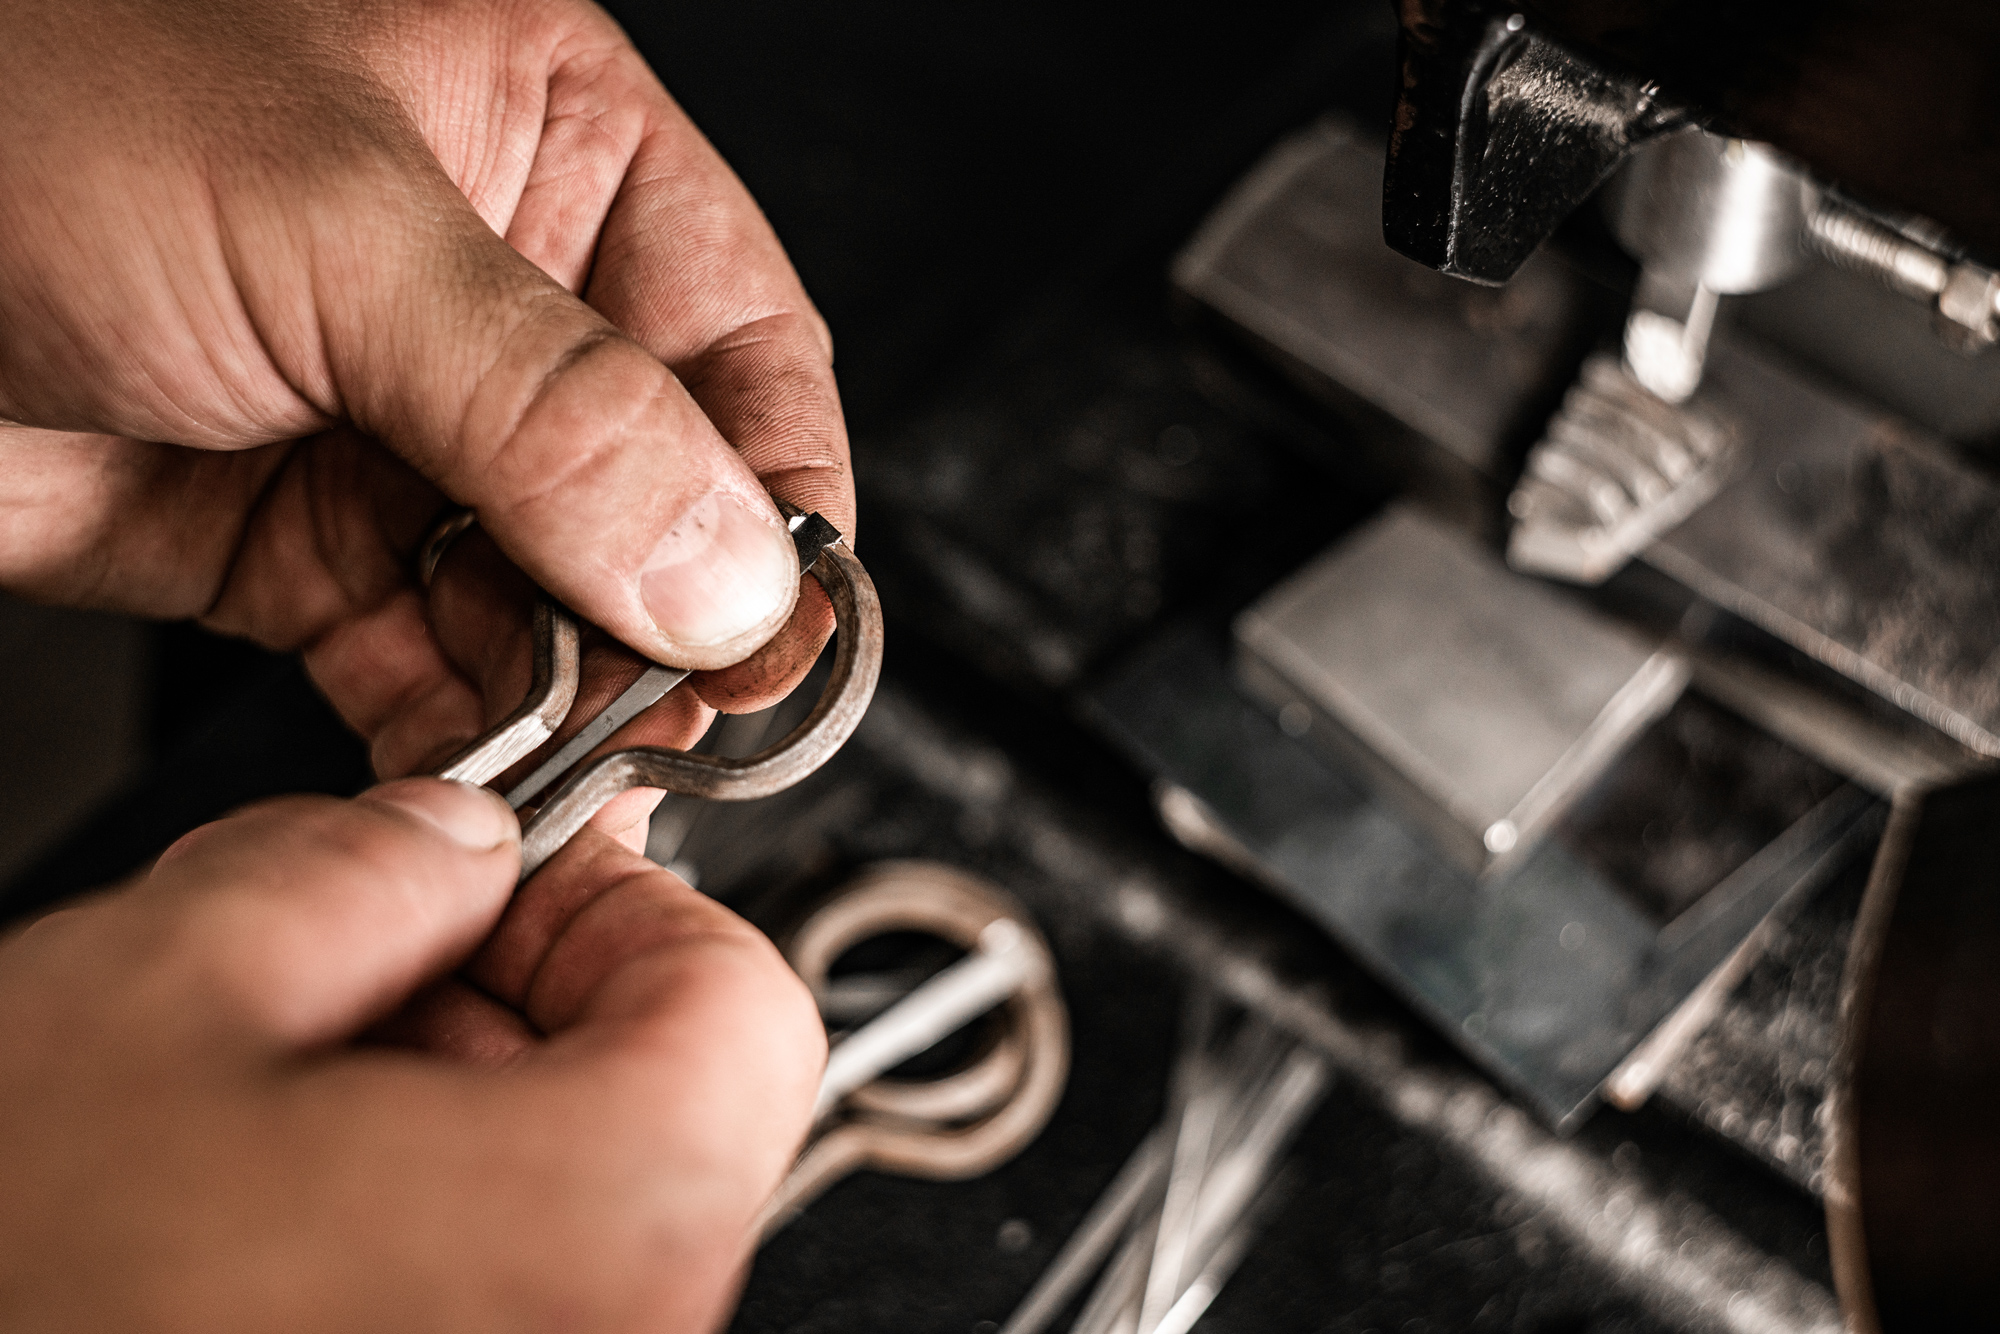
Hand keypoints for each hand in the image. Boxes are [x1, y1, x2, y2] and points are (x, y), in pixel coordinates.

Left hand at [0, 0, 850, 785]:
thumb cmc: (11, 104)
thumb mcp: (330, 223)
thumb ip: (553, 406)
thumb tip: (731, 570)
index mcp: (545, 142)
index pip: (736, 340)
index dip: (781, 495)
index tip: (788, 631)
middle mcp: (491, 290)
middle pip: (658, 488)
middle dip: (676, 616)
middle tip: (690, 723)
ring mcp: (398, 426)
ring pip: (554, 594)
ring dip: (577, 694)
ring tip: (590, 769)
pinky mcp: (304, 545)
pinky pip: (432, 659)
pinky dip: (466, 734)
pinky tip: (490, 779)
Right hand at [0, 778, 822, 1331]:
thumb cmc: (8, 1294)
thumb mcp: (164, 991)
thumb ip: (366, 869)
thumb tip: (456, 837)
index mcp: (600, 1221)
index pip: (744, 1005)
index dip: (624, 902)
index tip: (515, 869)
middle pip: (661, 1102)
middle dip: (511, 993)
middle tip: (363, 950)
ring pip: (572, 1196)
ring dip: (444, 1099)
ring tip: (263, 1078)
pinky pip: (500, 1288)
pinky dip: (413, 1205)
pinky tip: (257, 1184)